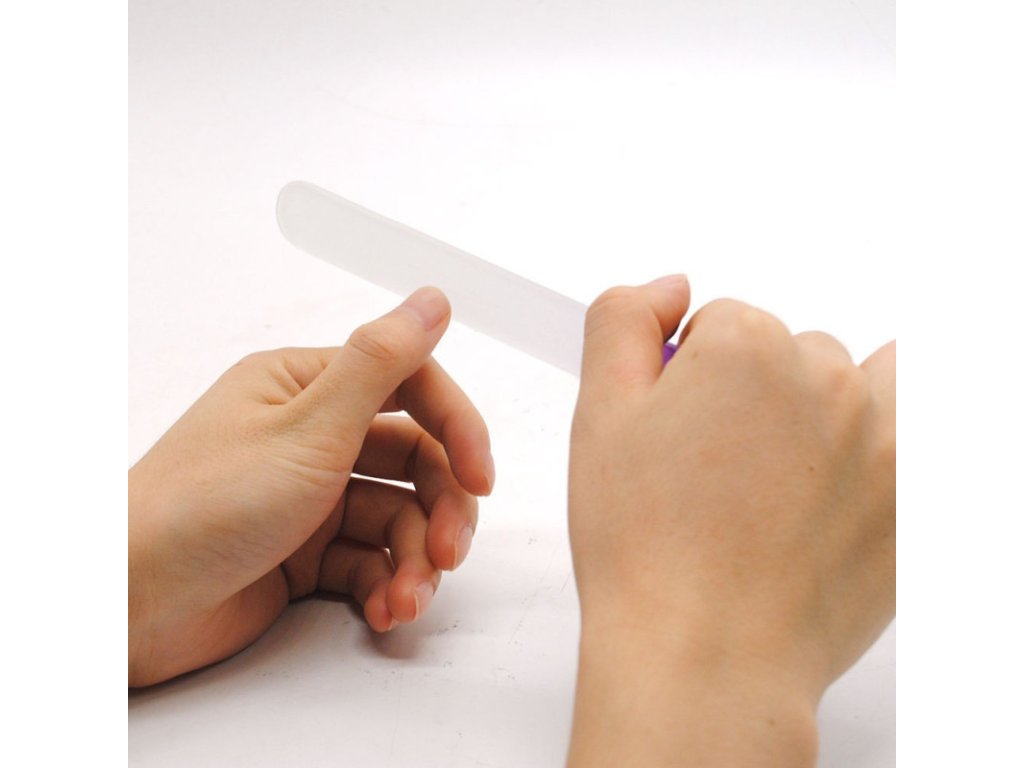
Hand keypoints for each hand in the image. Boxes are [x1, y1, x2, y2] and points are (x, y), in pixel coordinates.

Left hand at [129, 288, 493, 686]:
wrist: (128, 605)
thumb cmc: (202, 507)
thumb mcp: (307, 430)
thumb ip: (381, 364)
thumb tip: (433, 300)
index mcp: (306, 387)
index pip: (411, 387)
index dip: (456, 428)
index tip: (481, 475)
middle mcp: (311, 436)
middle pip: (413, 461)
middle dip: (441, 509)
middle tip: (451, 554)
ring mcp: (310, 497)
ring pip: (398, 518)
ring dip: (417, 560)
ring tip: (409, 600)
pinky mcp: (305, 553)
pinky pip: (371, 560)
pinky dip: (387, 585)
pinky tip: (387, 611)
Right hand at [566, 276, 894, 765]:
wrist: (705, 655)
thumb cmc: (648, 550)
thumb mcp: (598, 417)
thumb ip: (622, 322)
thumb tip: (668, 289)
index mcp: (747, 347)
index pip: (722, 322)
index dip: (689, 375)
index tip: (679, 428)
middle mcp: (826, 379)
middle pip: (789, 351)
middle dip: (752, 392)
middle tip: (715, 465)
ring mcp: (883, 436)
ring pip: (854, 382)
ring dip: (822, 406)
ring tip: (778, 474)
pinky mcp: (913, 494)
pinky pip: (918, 429)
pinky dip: (888, 434)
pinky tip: (847, 468)